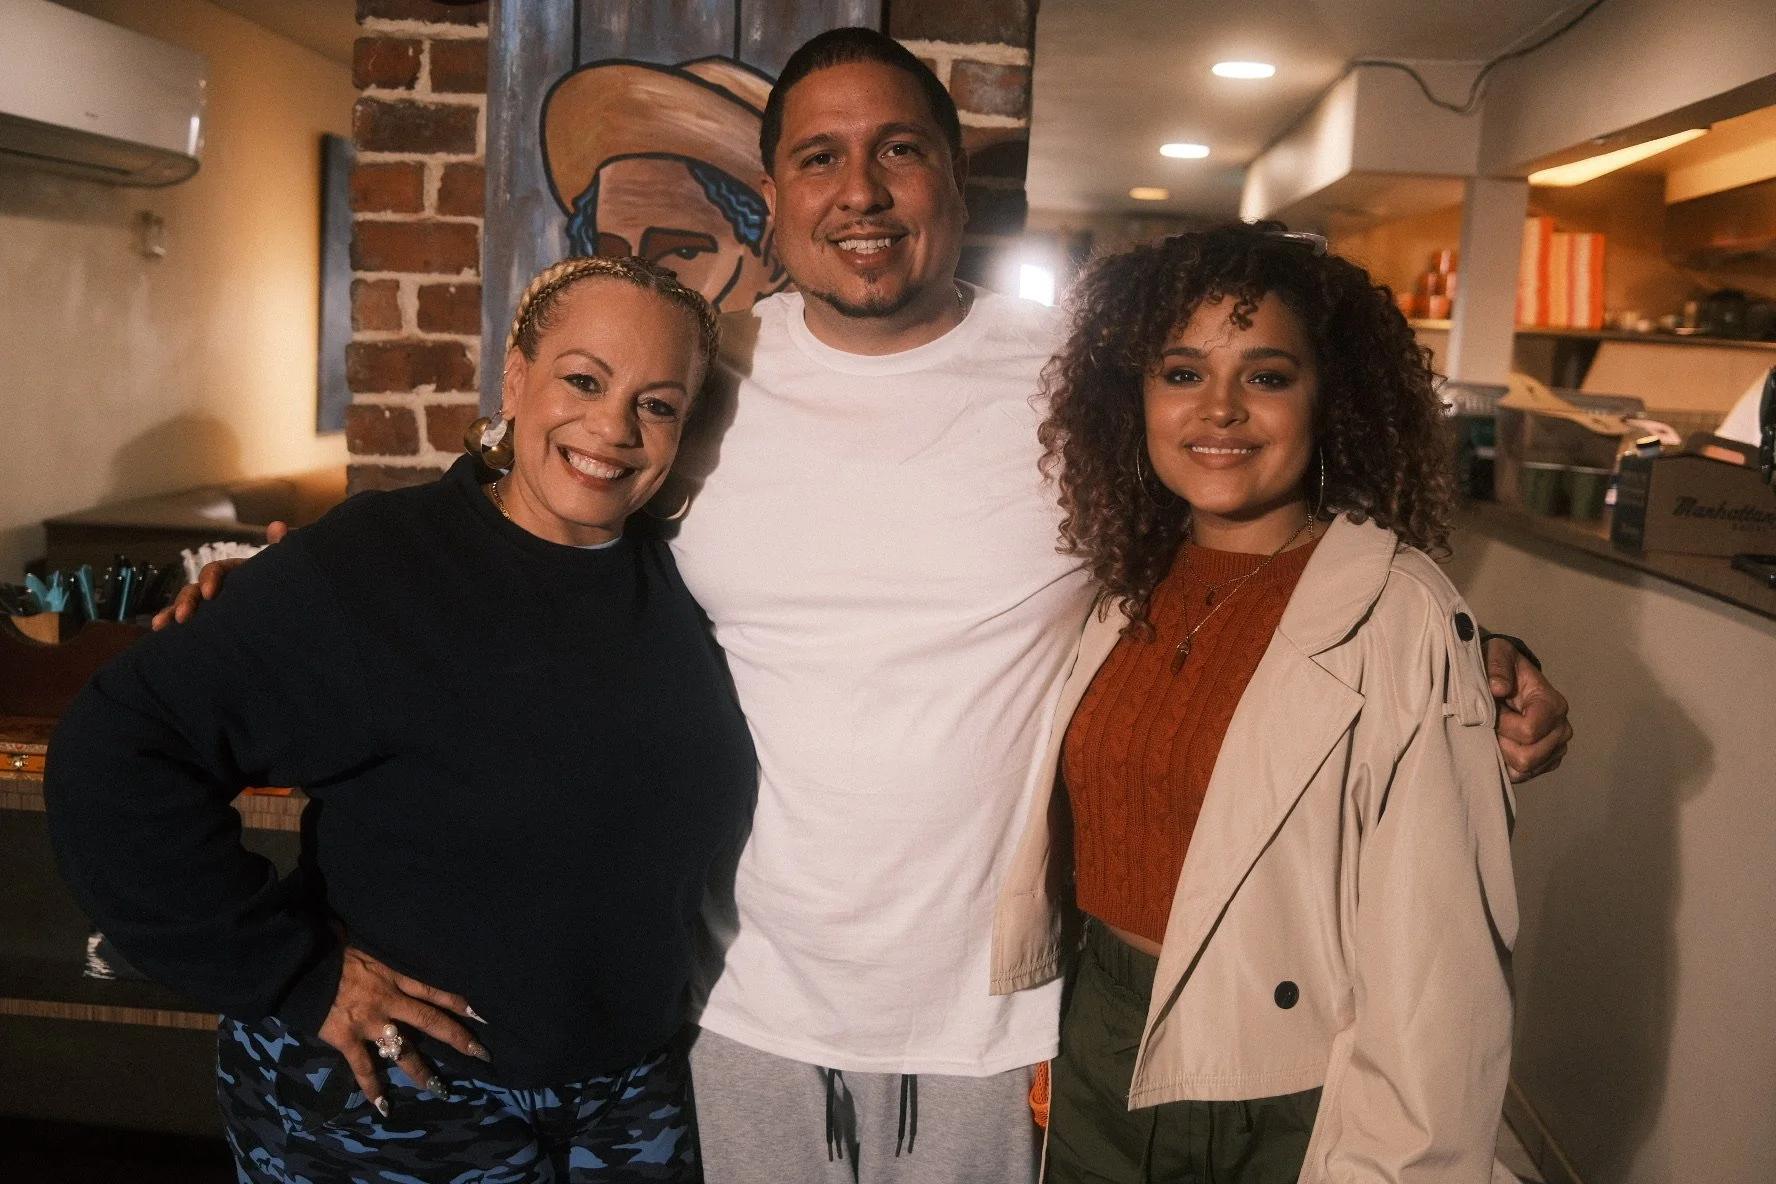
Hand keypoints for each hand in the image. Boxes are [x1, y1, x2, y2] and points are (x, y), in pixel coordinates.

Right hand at [151, 521, 287, 629]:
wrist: (288, 609)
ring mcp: (209, 604)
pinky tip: (161, 633)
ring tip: (162, 625)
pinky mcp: (206, 620)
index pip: (216, 570)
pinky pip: (186, 622)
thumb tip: (278, 526)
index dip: (210, 579)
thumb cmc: (280, 584)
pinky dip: (171, 624)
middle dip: (186, 601)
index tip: (210, 594)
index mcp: (233, 572)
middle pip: (195, 589)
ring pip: (185, 605)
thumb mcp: (280, 567)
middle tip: (183, 617)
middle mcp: (217, 586)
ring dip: (172, 612)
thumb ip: (280, 547)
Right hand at [317, 944, 488, 1115]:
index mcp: (394, 976)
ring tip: (440, 1089)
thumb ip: (379, 950)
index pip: (435, 991)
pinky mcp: (346, 1039)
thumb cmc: (330, 949)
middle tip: (480, 1054)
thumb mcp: (364, 944)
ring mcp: (369, 1022)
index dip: (459, 1003)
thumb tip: (384, 942)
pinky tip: (384, 1106)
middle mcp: (389, 1000)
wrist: (299, 965)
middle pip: (430, 1021)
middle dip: (457, 1038)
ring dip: (422, 1072)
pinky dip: (372, 1088)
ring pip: (404, 1051)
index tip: (483, 1016)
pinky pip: (363, 1068)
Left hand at [1485, 637, 1572, 782]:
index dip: (1502, 725)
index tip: (1492, 710)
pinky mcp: (1547, 761)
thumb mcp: (1497, 653)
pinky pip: (1523, 775)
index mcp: (1552, 704)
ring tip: (1498, 731)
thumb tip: (1499, 688)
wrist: (1510, 677)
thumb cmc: (1503, 665)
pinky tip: (1501, 744)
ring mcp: (1557, 748)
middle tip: (1492, 723)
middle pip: (1527, 757)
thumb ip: (1498, 667)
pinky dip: (1507, 764)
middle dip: (1501, 742)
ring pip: (1524, 769)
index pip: (1528, 732)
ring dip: (1503, 753)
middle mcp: (1561, 729)